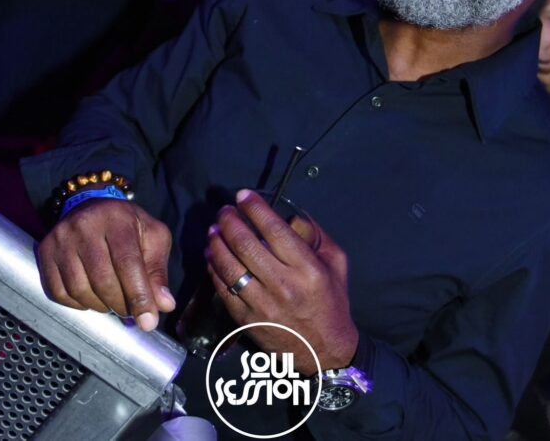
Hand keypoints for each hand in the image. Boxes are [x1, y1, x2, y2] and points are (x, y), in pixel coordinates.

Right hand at [37, 198, 174, 328]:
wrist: (91, 207)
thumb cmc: (127, 226)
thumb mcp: (152, 237)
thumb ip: (158, 271)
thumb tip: (164, 304)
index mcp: (117, 219)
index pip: (127, 263)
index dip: (139, 296)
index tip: (148, 322)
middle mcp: (85, 226)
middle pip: (103, 280)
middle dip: (121, 304)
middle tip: (131, 311)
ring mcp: (61, 239)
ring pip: (80, 290)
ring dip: (100, 306)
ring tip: (112, 301)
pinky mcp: (45, 252)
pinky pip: (60, 292)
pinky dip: (78, 304)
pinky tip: (91, 296)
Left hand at [206, 190, 358, 373]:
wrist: (324, 353)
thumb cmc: (331, 302)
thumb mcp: (336, 264)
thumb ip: (317, 236)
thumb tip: (293, 214)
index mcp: (308, 269)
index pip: (274, 230)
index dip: (255, 208)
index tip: (244, 195)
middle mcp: (284, 285)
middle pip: (246, 245)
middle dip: (230, 221)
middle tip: (225, 211)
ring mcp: (262, 305)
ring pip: (230, 266)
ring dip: (216, 243)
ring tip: (214, 229)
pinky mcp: (246, 321)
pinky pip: (223, 289)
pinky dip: (214, 268)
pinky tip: (212, 255)